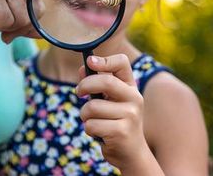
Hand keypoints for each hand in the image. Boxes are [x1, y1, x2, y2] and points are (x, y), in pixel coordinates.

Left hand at [76, 54, 156, 170]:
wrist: (132, 153)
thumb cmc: (117, 123)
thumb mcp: (110, 102)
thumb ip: (98, 85)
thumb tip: (83, 68)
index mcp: (131, 87)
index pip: (122, 62)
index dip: (104, 60)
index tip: (90, 62)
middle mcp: (134, 98)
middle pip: (105, 82)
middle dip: (84, 86)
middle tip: (78, 93)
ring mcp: (130, 115)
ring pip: (92, 107)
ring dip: (85, 116)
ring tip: (94, 122)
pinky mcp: (121, 132)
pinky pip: (91, 125)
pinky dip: (89, 130)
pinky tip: (99, 134)